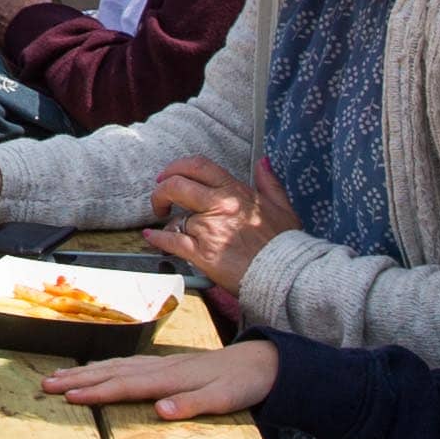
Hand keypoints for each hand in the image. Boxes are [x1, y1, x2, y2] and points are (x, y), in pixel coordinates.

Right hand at [46, 337, 275, 418]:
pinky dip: (105, 366)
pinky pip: (126, 363)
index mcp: (171, 378)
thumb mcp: (224, 399)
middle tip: (46, 386)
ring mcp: (161, 363)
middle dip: (78, 379)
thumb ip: (191, 404)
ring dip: (86, 371)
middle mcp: (160, 367)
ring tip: (58, 376)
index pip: (126, 386)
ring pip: (115, 366)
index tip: (70, 398)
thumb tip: (160, 411)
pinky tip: (95, 369)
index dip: (97, 393)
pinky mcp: (164, 364)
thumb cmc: (242, 384)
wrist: (261, 362)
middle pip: (112, 373)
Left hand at [146, 157, 300, 293]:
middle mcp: (220, 206)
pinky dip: (158, 239)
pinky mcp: (203, 254)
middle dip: (161, 190)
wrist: (287, 276)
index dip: (177, 167)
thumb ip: (269, 183)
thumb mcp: (283, 208)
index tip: (168, 174)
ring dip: (167, 222)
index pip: (199, 166)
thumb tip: (262, 162)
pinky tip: (152, 237)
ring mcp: (210, 230)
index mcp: (236, 192)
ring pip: (175, 217)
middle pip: (176, 185)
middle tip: (160, 200)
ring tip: (168, 226)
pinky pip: (172, 242)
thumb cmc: (286, 245)